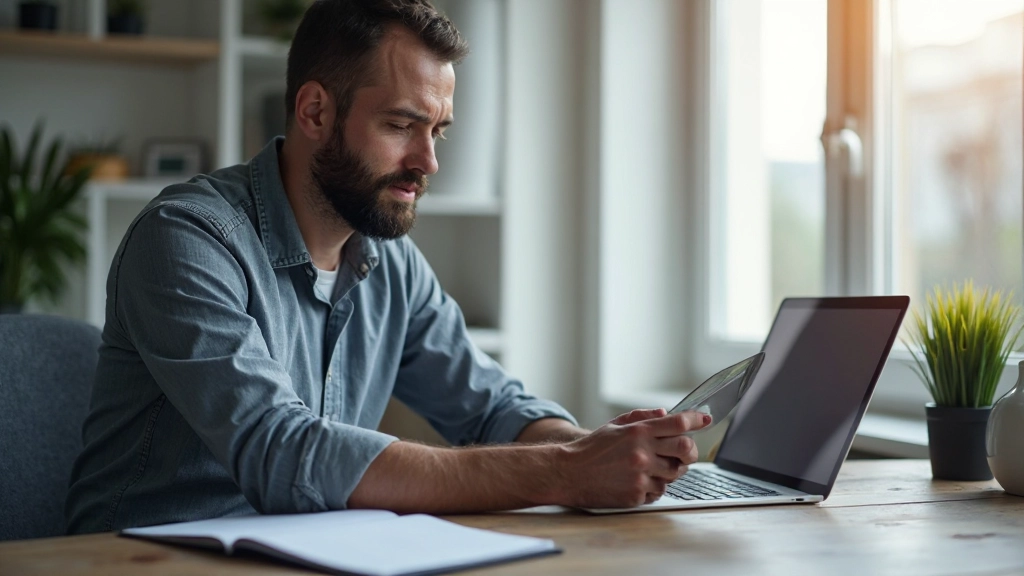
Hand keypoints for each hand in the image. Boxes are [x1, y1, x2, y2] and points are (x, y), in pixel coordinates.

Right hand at [555, 409, 709, 507]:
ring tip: (652, 468)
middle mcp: (642, 452)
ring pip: (674, 474)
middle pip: (686, 449)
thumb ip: (641, 417)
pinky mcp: (636, 495)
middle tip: (685, 454)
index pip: (677, 422)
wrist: (568, 473)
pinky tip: (638, 482)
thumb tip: (665, 414)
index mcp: (637, 432)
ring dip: (669, 472)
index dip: (695, 420)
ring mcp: (640, 475)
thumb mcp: (614, 426)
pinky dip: (653, 487)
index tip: (704, 420)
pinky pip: (658, 492)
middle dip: (690, 451)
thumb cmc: (591, 449)